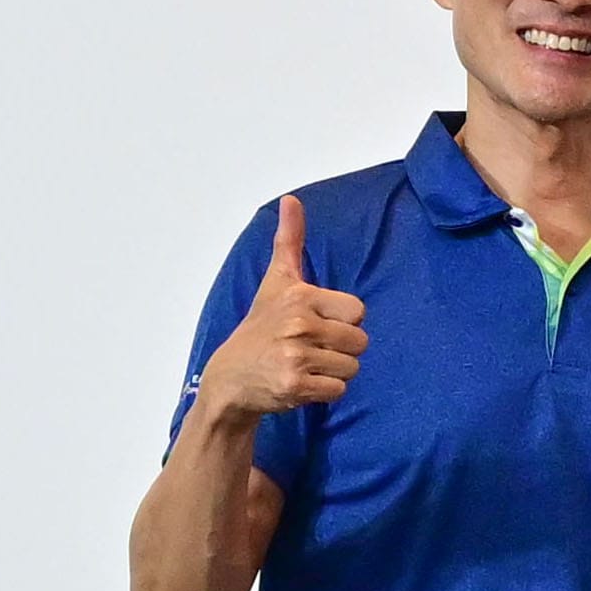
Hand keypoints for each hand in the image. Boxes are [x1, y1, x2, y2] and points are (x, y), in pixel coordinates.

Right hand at [194, 190, 366, 428]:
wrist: (231, 377)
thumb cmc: (261, 327)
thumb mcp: (276, 281)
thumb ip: (289, 240)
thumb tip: (291, 199)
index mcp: (300, 296)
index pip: (358, 311)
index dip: (342, 321)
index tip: (317, 324)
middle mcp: (299, 324)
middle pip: (360, 342)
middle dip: (340, 349)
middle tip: (311, 348)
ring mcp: (296, 356)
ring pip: (351, 368)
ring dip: (333, 372)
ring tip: (306, 366)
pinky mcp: (295, 386)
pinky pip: (338, 390)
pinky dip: (324, 392)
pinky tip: (302, 383)